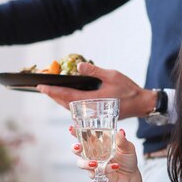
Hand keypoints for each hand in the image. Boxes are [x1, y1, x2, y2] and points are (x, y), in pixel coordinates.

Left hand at [37, 62, 153, 119]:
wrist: (140, 104)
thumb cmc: (128, 89)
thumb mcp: (112, 75)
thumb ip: (94, 71)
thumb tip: (78, 67)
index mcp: (93, 100)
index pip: (67, 96)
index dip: (53, 91)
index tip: (41, 87)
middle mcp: (90, 110)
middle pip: (65, 104)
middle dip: (53, 95)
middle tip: (42, 88)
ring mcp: (92, 114)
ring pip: (70, 108)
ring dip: (59, 100)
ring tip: (51, 91)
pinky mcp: (95, 115)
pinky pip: (77, 110)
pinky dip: (68, 103)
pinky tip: (66, 97)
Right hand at [71, 128, 141, 181]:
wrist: (131, 177)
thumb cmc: (127, 160)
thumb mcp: (128, 148)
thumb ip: (122, 141)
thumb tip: (120, 132)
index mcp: (98, 143)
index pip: (84, 136)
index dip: (76, 132)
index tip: (72, 128)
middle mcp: (92, 153)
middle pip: (77, 149)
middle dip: (75, 148)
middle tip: (78, 147)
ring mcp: (93, 164)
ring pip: (81, 163)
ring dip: (85, 163)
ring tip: (95, 163)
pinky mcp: (96, 174)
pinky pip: (94, 173)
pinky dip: (104, 170)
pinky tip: (113, 167)